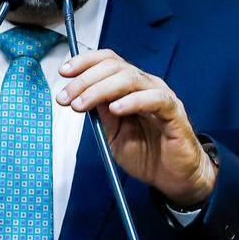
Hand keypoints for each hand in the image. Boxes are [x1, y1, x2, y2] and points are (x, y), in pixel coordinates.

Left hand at [57, 50, 215, 206]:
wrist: (173, 178)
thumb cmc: (146, 154)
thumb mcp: (113, 133)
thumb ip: (100, 113)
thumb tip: (79, 94)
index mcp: (131, 86)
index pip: (108, 61)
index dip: (85, 63)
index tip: (63, 73)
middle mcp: (146, 85)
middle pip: (114, 67)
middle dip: (85, 80)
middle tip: (66, 97)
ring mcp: (161, 96)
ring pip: (130, 78)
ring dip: (100, 89)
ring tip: (81, 105)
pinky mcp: (174, 112)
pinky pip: (155, 99)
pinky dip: (133, 101)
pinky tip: (115, 109)